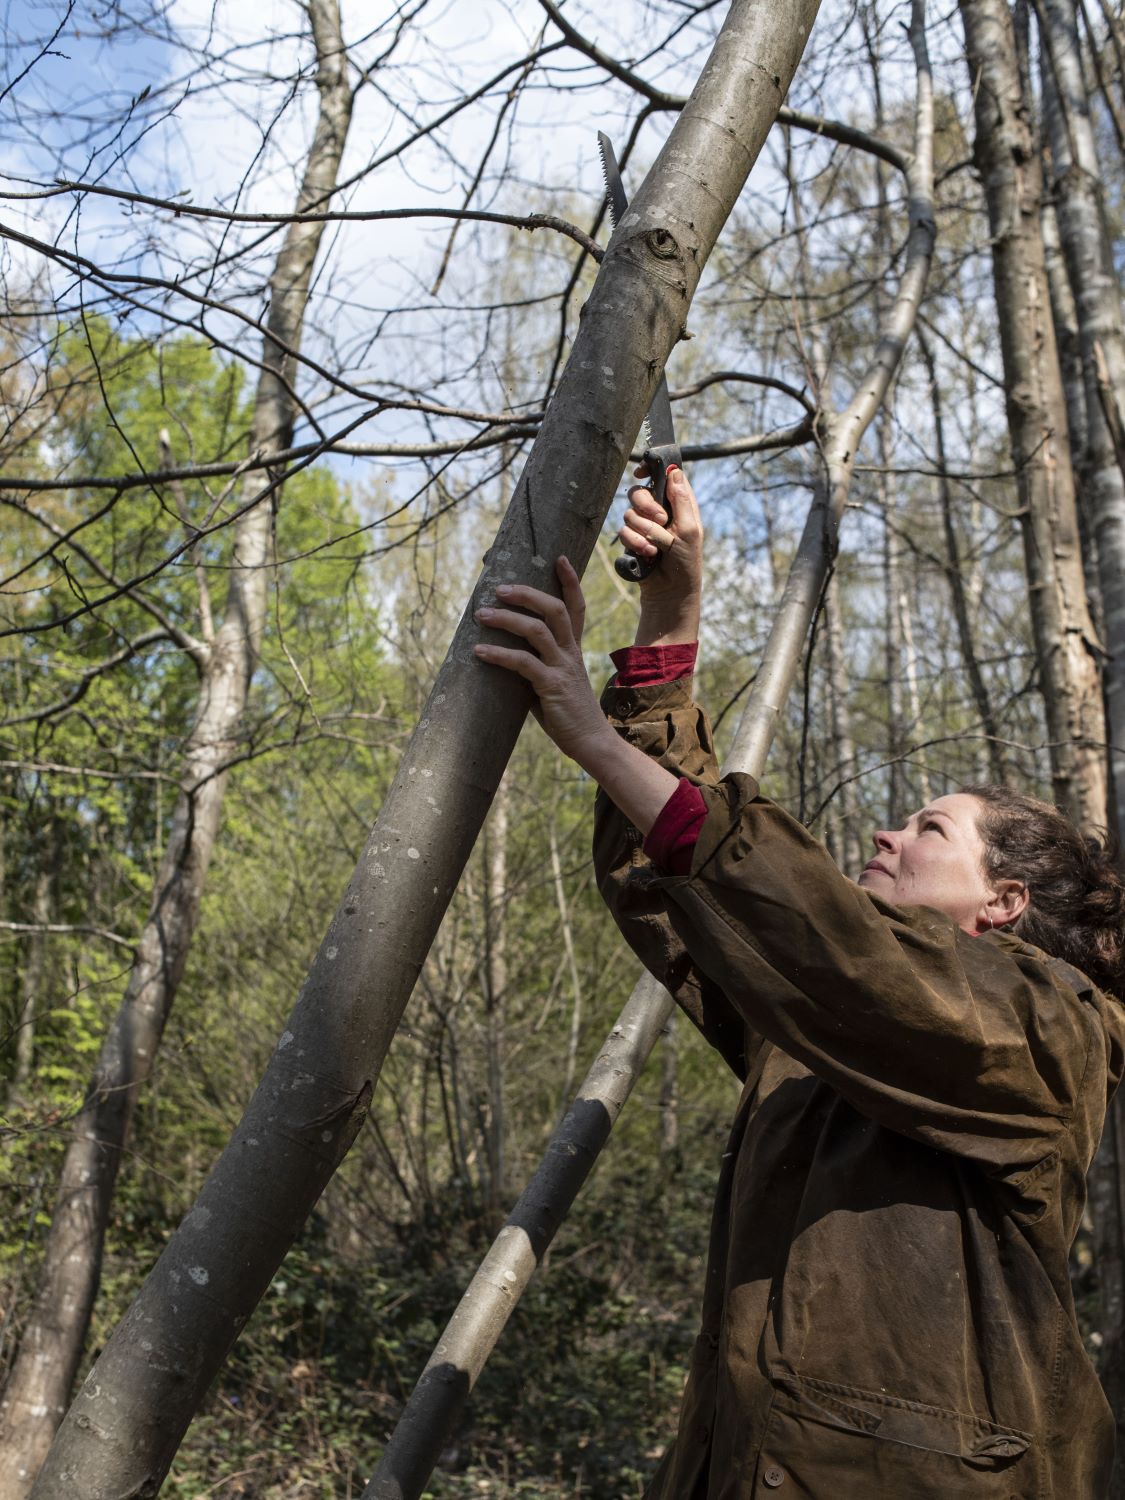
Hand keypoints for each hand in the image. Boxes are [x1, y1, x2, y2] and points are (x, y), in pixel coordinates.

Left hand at [473, 557, 611, 767]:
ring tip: (482, 615)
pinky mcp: (552, 686)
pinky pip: (523, 663)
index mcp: (573, 650)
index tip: (559, 559)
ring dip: (507, 619)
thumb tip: (506, 660)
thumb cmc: (568, 715)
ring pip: (538, 630)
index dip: (570, 582)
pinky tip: (479, 652)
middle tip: (500, 587)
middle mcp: (570, 653)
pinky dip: (499, 655)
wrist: (591, 742)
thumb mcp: (552, 684)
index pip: (576, 608)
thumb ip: (535, 668)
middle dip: (528, 594)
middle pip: (555, 609)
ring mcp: (563, 668)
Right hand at [619, 464, 702, 644]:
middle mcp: (661, 512)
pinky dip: (635, 543)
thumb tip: (674, 472)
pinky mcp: (632, 540)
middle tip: (661, 521)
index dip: (652, 470)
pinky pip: (623, 531)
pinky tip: (647, 555)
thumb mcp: (690, 531)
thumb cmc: (686, 563)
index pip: (664, 476)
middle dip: (647, 506)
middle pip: (640, 492)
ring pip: (629, 513)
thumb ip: (682, 501)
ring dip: (643, 531)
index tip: (641, 472)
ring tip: (657, 548)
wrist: (670, 592)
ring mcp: (645, 526)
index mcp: (679, 504)